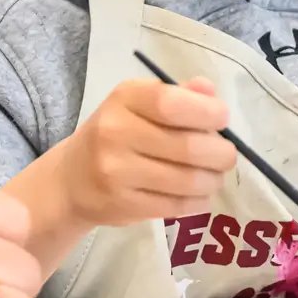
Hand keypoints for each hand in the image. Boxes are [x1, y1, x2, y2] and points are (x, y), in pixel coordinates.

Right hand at [57, 77, 236, 226]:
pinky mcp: (123, 204)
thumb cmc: (115, 134)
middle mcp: (115, 132)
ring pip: (188, 180)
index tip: (222, 119)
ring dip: (212, 180)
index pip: (171, 103)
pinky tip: (197, 194)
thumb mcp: (138, 105)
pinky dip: (198, 202)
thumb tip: (210, 91)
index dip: (207, 113)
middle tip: (225, 156)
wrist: (72, 180)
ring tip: (212, 176)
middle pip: (188, 146)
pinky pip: (177, 206)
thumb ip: (177, 95)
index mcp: (124, 98)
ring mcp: (117, 171)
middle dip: (221, 154)